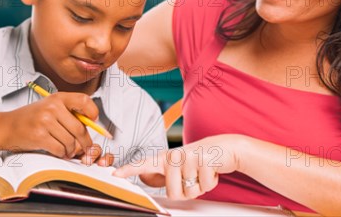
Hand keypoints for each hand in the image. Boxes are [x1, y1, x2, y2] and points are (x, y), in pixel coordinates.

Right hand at [2, 92, 108, 160]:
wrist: (7, 126)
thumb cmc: (32, 118)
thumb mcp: (51, 107)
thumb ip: (70, 113)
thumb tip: (93, 124)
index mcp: (58, 98)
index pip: (84, 100)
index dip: (93, 112)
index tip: (94, 121)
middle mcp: (52, 107)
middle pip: (79, 128)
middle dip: (85, 142)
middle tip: (85, 147)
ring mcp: (45, 121)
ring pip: (70, 141)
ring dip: (72, 150)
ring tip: (68, 150)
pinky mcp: (39, 136)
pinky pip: (60, 149)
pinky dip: (62, 153)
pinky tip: (60, 152)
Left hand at [113, 135, 242, 199]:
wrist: (226, 148)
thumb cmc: (201, 160)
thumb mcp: (180, 167)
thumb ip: (163, 174)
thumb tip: (146, 179)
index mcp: (166, 158)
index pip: (144, 164)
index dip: (129, 170)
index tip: (114, 174)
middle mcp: (175, 155)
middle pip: (173, 193)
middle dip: (186, 192)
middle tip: (193, 179)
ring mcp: (188, 157)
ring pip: (189, 192)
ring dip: (199, 188)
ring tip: (202, 173)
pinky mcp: (203, 160)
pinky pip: (204, 186)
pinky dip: (210, 183)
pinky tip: (211, 171)